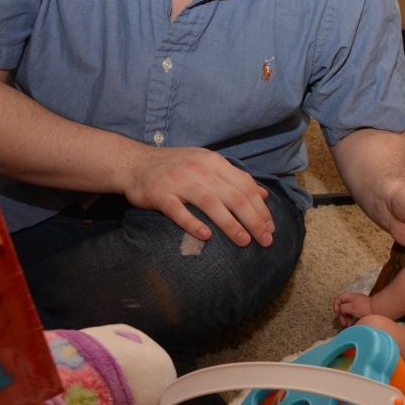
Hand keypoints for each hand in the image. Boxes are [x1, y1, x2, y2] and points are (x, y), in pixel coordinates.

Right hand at [123, 146, 274, 246]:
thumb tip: (263, 194)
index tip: (271, 228)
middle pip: (233, 196)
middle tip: (265, 240)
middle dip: (253, 220)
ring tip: (244, 241)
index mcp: (214, 162)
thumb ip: (235, 177)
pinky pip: (178, 210)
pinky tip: (206, 237)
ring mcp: (178, 181)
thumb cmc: (177, 166)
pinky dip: (192, 223)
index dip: (261, 209)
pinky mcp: (159, 194)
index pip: (246, 186)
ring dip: (230, 224)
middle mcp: (199, 169)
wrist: (134, 162)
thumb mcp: (208, 164)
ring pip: (210, 203)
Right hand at [334, 292, 372, 326]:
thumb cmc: (364, 308)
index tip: (337, 312)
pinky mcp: (362, 313)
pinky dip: (353, 320)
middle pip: (344, 307)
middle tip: (344, 323)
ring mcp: (358, 307)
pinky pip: (354, 316)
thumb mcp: (352, 307)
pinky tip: (354, 325)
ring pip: (349, 313)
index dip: (336, 304)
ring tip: (349, 325)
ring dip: (347, 319)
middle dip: (342, 315)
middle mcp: (354, 301)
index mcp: (351, 298)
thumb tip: (340, 310)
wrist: (379, 311)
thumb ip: (343, 308)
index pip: (340, 298)